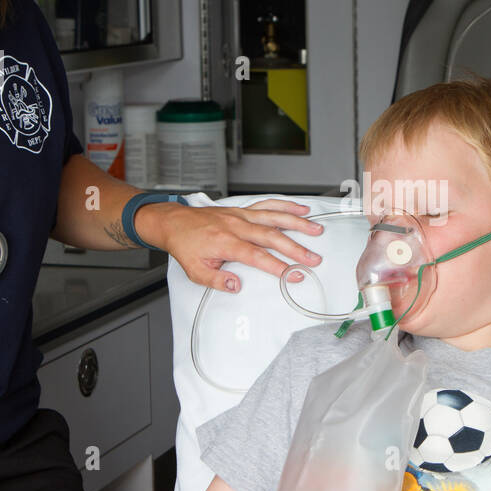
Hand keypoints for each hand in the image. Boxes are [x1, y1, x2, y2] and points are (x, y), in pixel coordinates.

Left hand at [141, 198, 323, 292]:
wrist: (174, 222)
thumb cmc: (185, 245)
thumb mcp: (195, 271)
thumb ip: (216, 280)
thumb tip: (236, 286)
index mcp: (226, 242)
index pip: (258, 256)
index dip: (278, 266)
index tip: (294, 274)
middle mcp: (236, 226)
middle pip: (272, 236)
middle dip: (296, 248)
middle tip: (313, 259)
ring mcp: (241, 215)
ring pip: (274, 217)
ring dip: (297, 223)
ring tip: (316, 230)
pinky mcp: (242, 210)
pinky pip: (267, 205)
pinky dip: (285, 205)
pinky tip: (301, 209)